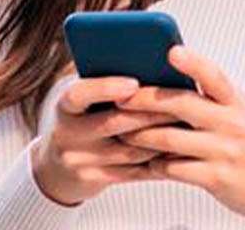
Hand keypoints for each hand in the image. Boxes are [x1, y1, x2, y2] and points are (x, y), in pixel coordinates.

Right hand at [31, 76, 185, 205]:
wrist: (58, 167)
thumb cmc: (82, 122)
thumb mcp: (84, 103)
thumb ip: (106, 87)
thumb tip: (148, 66)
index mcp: (65, 107)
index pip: (80, 95)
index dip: (105, 88)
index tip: (134, 83)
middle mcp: (67, 134)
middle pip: (113, 123)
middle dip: (150, 112)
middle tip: (181, 101)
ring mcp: (79, 161)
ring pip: (129, 150)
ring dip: (160, 138)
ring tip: (186, 124)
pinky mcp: (94, 180)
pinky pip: (133, 172)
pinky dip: (158, 161)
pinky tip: (177, 151)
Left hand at [114, 46, 244, 227]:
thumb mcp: (235, 112)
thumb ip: (207, 95)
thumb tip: (164, 74)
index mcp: (234, 102)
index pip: (215, 76)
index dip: (194, 63)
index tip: (172, 51)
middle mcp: (231, 123)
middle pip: (181, 105)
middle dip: (145, 100)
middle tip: (119, 98)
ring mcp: (223, 151)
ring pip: (170, 139)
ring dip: (140, 135)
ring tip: (122, 131)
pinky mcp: (215, 177)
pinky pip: (174, 168)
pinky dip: (154, 164)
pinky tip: (144, 161)